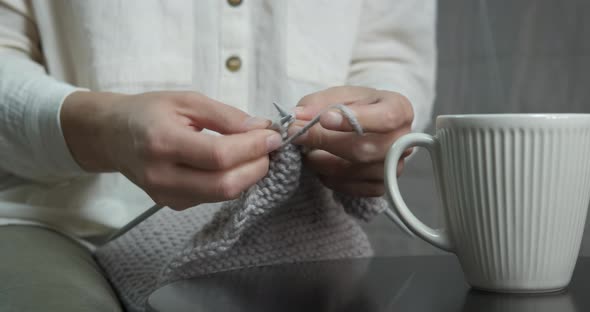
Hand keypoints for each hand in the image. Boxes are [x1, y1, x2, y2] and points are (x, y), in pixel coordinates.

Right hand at [61, 91, 281, 209]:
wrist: (112, 135)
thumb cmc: (149, 111)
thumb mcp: (187, 101)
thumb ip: (226, 116)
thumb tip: (263, 128)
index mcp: (162, 142)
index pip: (219, 156)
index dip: (252, 148)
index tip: (274, 136)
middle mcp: (161, 176)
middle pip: (224, 185)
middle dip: (257, 166)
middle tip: (269, 146)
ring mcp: (165, 196)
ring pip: (222, 195)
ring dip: (248, 175)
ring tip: (255, 152)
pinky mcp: (171, 204)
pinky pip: (212, 198)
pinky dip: (232, 181)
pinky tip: (234, 164)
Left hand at [289, 86, 412, 196]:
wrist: (367, 123)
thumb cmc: (356, 106)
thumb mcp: (339, 95)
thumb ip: (319, 103)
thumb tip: (298, 117)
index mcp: (400, 110)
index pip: (384, 118)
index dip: (354, 120)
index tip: (324, 119)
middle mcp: (403, 141)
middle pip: (366, 149)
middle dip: (326, 142)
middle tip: (298, 135)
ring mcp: (394, 167)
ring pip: (356, 171)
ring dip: (323, 163)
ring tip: (307, 152)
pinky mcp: (381, 185)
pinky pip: (353, 188)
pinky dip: (331, 179)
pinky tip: (321, 168)